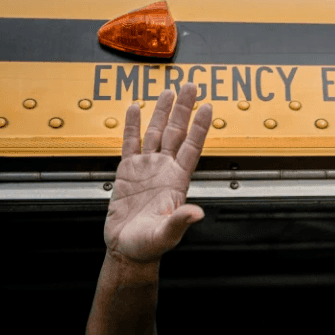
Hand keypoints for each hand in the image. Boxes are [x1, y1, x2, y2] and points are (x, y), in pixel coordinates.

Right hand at [104, 83, 211, 262]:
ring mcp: (146, 168)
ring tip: (168, 91)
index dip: (199, 127)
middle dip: (183, 109)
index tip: (208, 106)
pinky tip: (134, 108)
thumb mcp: (167, 234)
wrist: (127, 250)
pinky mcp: (127, 171)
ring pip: (156, 133)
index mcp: (177, 181)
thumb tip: (197, 213)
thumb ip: (180, 221)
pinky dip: (131, 125)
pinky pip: (130, 143)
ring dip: (162, 112)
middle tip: (191, 85)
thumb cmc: (149, 245)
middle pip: (177, 133)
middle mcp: (164, 170)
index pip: (192, 147)